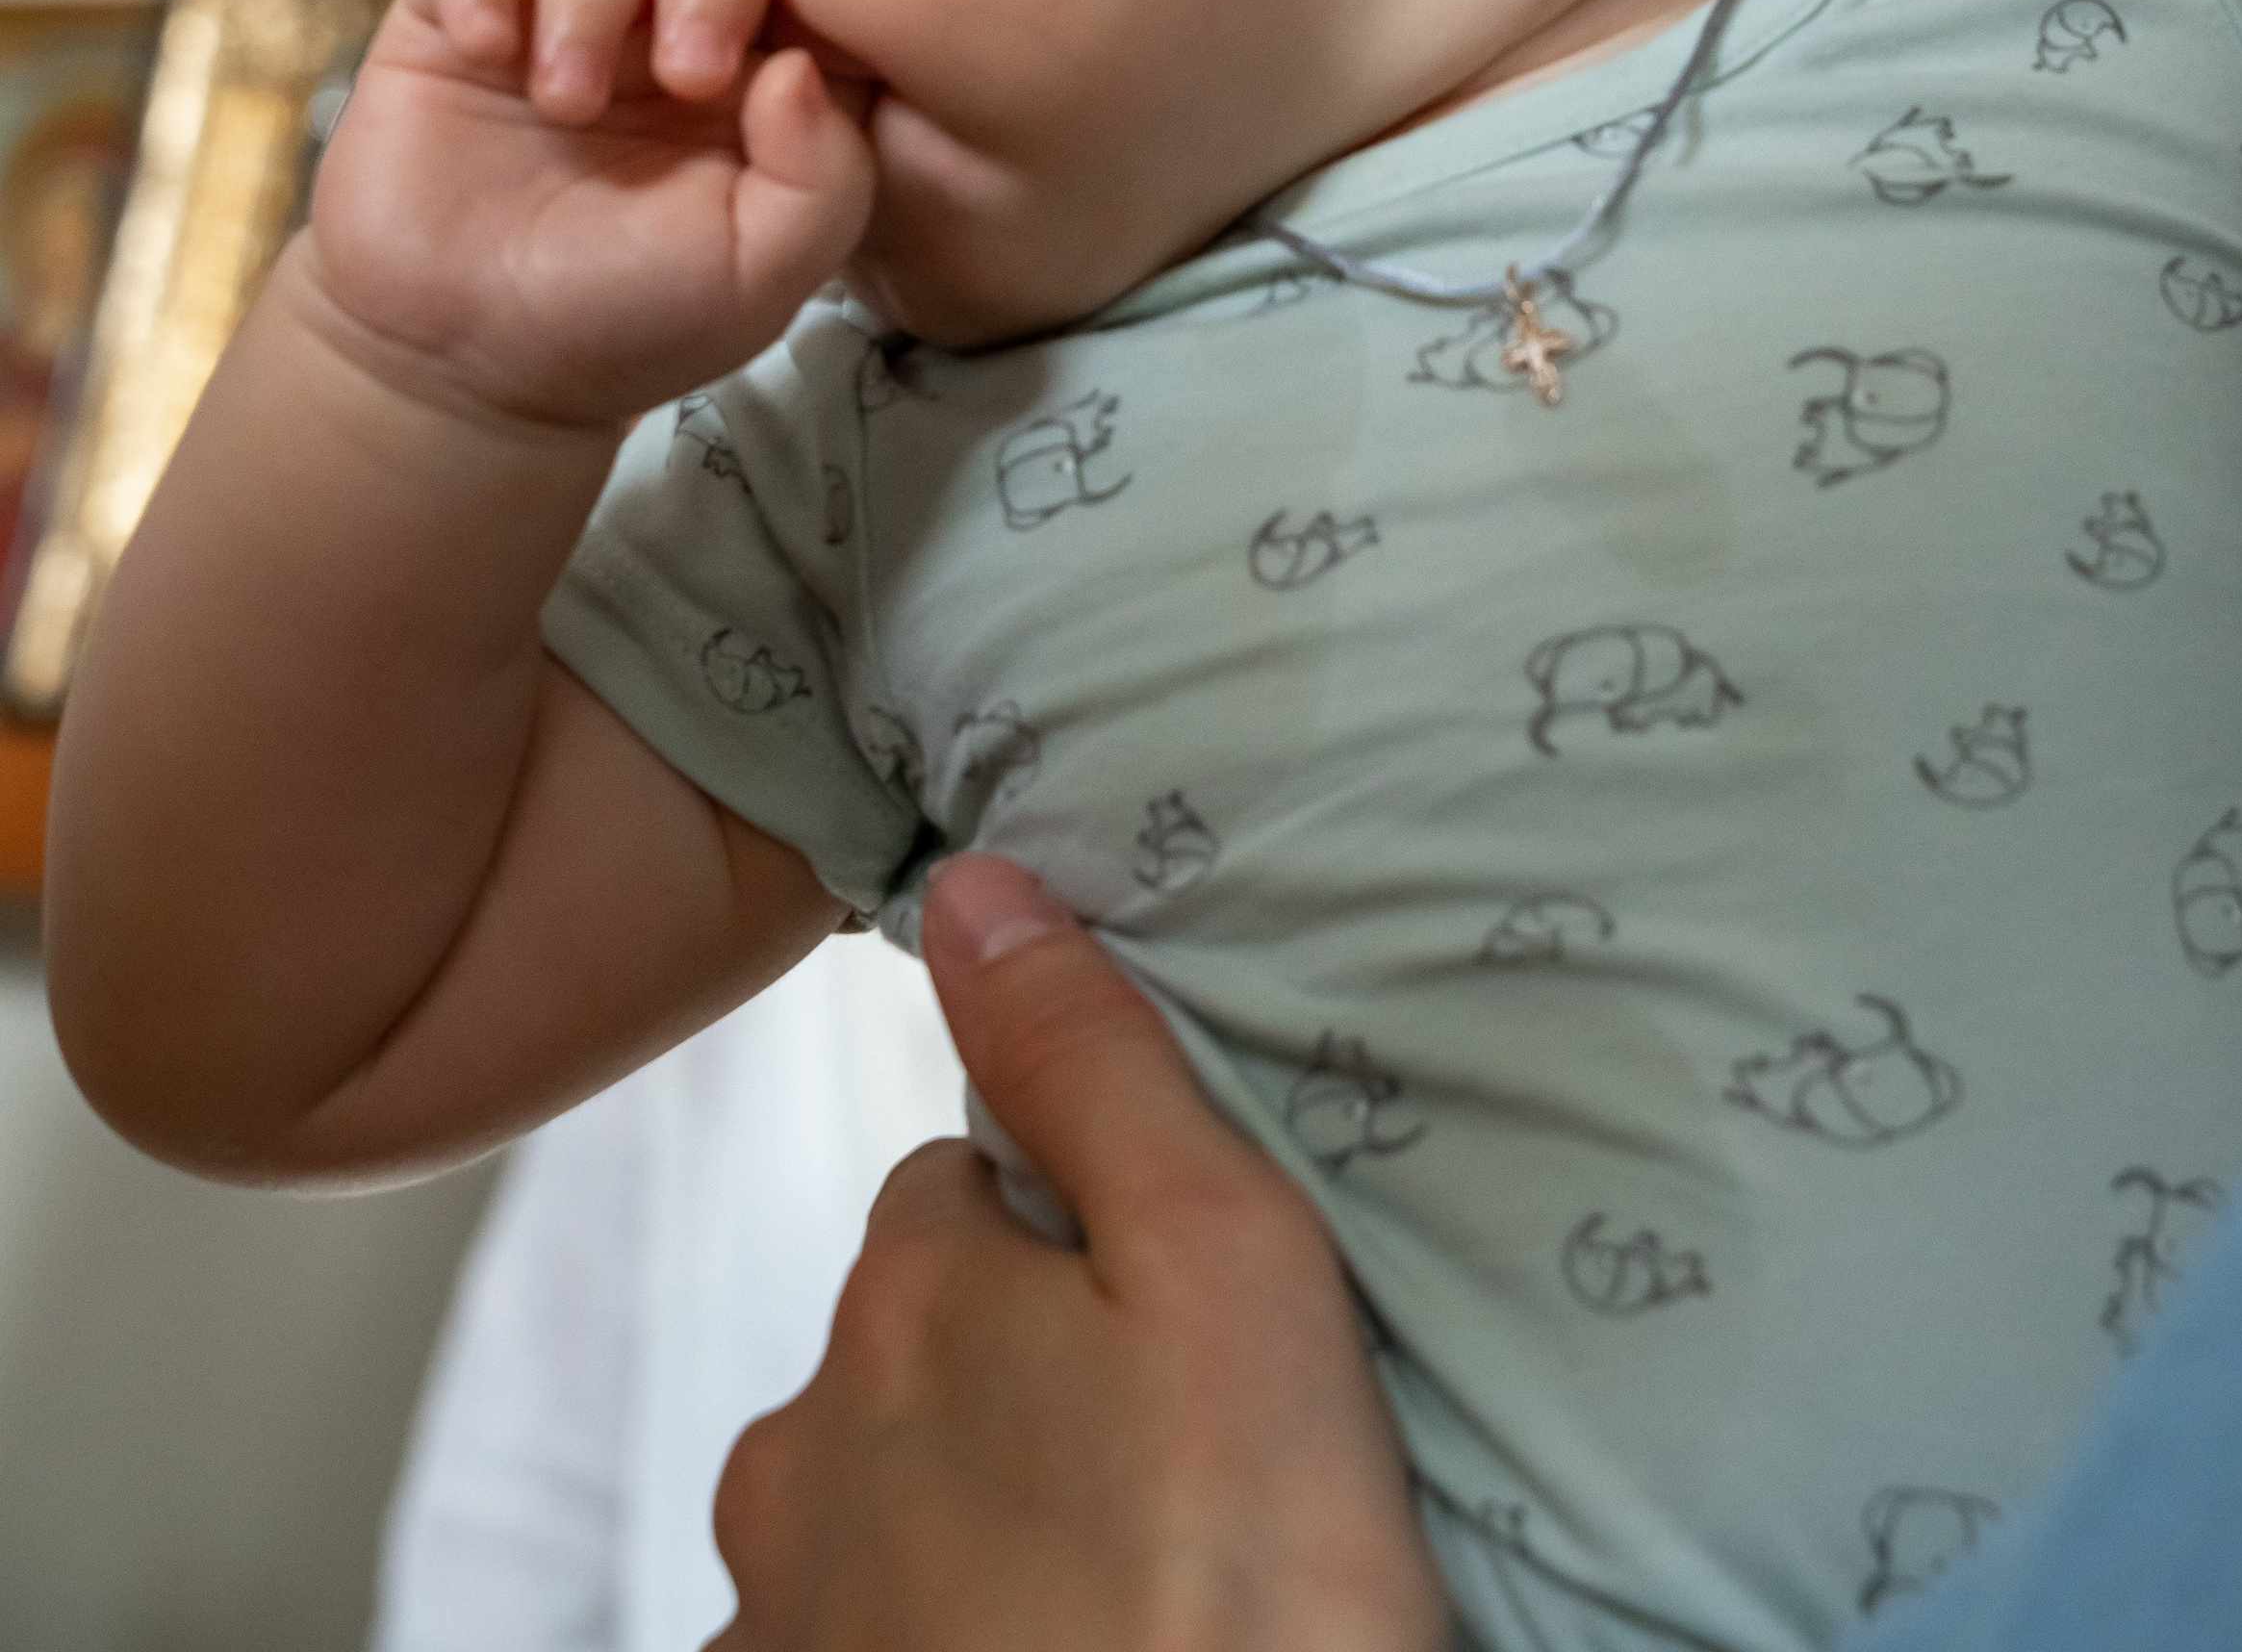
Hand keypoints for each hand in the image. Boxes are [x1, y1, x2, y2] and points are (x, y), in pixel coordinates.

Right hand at [305, 0, 872, 429]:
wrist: (466, 368)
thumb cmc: (624, 323)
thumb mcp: (759, 274)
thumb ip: (822, 179)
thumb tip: (800, 68)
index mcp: (750, 83)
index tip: (764, 78)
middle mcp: (659, 38)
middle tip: (684, 75)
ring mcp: (558, 27)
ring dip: (587, 1)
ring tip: (566, 104)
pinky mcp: (454, 29)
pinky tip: (486, 49)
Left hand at [708, 854, 1444, 1651]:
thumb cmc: (1245, 1585)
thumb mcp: (1228, 1266)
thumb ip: (1093, 1063)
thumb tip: (969, 882)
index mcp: (904, 1290)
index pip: (968, 1182)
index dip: (1081, 1234)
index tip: (1176, 1319)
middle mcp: (800, 1443)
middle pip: (915, 1352)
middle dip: (1011, 1384)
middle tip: (1173, 1470)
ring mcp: (781, 1620)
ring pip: (876, 1513)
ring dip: (966, 1532)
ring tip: (1120, 1590)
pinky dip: (925, 1650)